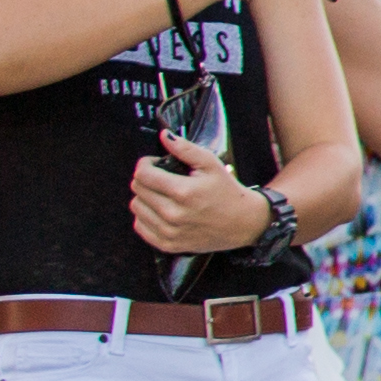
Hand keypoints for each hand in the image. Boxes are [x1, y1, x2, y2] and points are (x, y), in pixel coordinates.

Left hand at [128, 144, 268, 254]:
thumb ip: (186, 149)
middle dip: (146, 179)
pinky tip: (160, 210)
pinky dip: (145, 216)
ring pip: (136, 207)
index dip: (145, 164)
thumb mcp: (212, 165)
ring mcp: (169, 231)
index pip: (143, 174)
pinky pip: (140, 226)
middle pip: (137, 189)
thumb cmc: (228, 193)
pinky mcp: (168, 244)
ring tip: (162, 194)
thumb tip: (164, 136)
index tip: (154, 163)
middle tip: (162, 178)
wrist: (244, 224)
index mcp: (183, 192)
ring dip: (145, 197)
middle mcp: (173, 214)